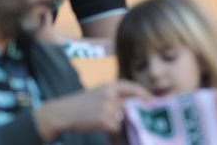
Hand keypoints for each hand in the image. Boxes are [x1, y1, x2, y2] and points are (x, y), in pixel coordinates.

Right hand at [33, 80, 149, 136]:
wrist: (64, 111)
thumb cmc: (81, 103)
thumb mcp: (98, 93)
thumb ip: (114, 96)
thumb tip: (130, 106)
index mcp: (110, 86)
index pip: (132, 87)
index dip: (144, 94)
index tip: (152, 101)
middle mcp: (111, 95)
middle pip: (128, 107)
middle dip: (127, 114)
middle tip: (123, 117)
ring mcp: (108, 108)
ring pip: (121, 120)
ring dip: (114, 123)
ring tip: (98, 119)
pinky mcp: (105, 120)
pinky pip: (115, 129)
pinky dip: (109, 130)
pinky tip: (97, 125)